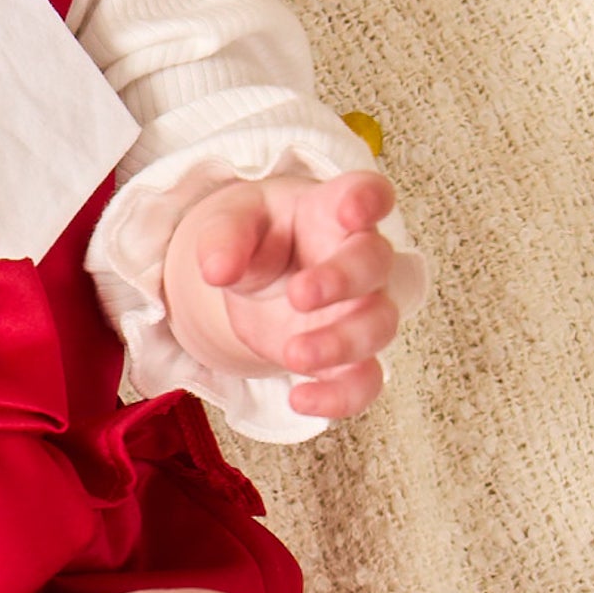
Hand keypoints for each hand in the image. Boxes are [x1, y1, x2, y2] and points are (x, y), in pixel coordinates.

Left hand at [165, 170, 400, 419]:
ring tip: (293, 353)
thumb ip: (224, 238)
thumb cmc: (258, 236)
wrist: (258, 277)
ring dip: (340, 343)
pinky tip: (300, 400)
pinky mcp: (348, 356)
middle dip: (342, 280)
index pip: (367, 192)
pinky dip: (339, 398)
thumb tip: (216, 269)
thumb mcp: (231, 223)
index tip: (351, 211)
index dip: (367, 199)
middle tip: (298, 294)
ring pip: (378, 326)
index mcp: (332, 209)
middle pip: (375, 263)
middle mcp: (358, 258)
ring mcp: (359, 309)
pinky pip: (363, 381)